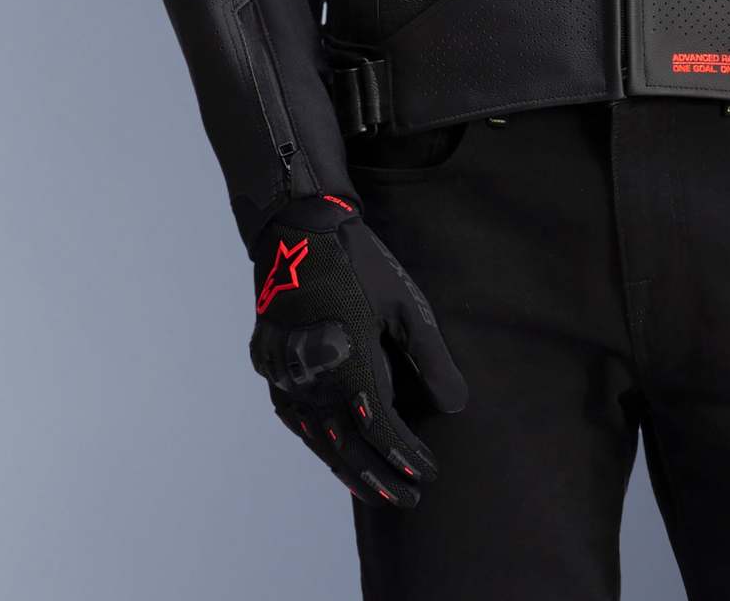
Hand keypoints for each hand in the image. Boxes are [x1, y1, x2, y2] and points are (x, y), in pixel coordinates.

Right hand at [248, 192, 469, 506]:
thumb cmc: (358, 262)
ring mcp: (284, 374)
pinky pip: (297, 421)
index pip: (378, 426)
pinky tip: (338, 458)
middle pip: (345, 444)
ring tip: (377, 494)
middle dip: (379, 477)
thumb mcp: (405, 303)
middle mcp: (310, 373)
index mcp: (347, 357)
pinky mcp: (272, 368)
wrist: (295, 229)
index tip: (428, 472)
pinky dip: (321, 445)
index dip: (404, 454)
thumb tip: (456, 408)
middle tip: (409, 499)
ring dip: (348, 470)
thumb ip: (431, 357)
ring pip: (317, 438)